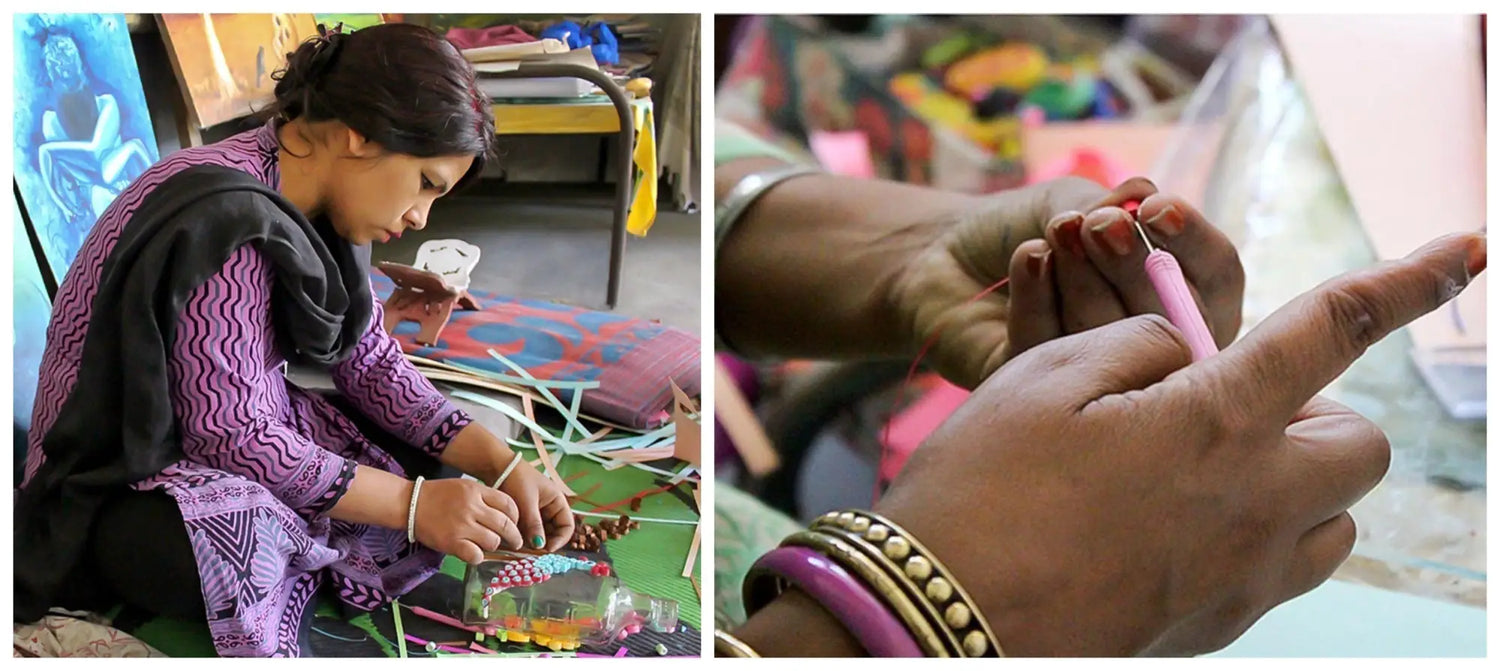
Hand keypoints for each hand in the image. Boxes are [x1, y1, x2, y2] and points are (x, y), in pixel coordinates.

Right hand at [413, 478, 522, 564]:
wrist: (410, 503)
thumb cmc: (438, 495)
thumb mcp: (464, 487)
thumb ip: (484, 497)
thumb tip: (506, 514)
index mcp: (477, 491)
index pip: (508, 504)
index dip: (516, 517)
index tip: (515, 524)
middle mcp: (472, 507)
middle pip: (505, 525)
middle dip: (514, 536)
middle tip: (515, 542)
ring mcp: (462, 525)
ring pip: (492, 541)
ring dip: (494, 545)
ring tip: (488, 545)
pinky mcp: (451, 542)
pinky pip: (475, 555)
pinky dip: (478, 557)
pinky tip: (474, 554)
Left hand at [493, 458, 575, 551]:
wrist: (497, 467)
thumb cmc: (517, 479)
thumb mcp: (527, 502)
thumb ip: (534, 524)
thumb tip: (539, 546)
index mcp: (557, 502)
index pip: (567, 526)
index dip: (560, 540)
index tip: (547, 549)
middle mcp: (549, 510)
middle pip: (553, 533)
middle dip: (544, 543)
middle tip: (531, 552)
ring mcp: (536, 514)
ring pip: (539, 534)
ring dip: (532, 542)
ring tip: (520, 547)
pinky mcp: (524, 517)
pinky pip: (527, 532)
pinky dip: (523, 538)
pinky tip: (514, 541)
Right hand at [874, 232, 1482, 655]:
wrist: (941, 622)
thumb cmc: (981, 489)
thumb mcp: (1044, 377)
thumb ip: (1140, 344)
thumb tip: (1188, 356)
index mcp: (1217, 421)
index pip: (1334, 328)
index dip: (1407, 278)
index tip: (1469, 246)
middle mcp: (1256, 504)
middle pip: (1361, 445)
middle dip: (1321, 412)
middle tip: (1235, 407)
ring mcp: (1242, 578)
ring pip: (1335, 519)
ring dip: (1300, 482)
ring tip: (1209, 471)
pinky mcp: (1214, 628)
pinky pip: (1279, 574)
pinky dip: (1257, 537)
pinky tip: (1170, 528)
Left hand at [887, 177, 1242, 388]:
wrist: (940, 258)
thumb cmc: (1020, 229)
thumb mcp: (1075, 204)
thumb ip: (1111, 207)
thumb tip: (1140, 198)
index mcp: (1178, 293)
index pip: (1217, 276)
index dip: (1192, 242)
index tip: (1154, 207)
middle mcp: (1154, 346)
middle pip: (1174, 316)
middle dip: (1132, 261)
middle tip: (1096, 225)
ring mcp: (1101, 381)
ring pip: (1115, 339)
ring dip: (1082, 275)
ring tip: (1054, 233)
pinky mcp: (1043, 400)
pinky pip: (1053, 351)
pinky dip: (1039, 294)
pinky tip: (1026, 258)